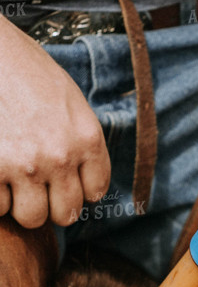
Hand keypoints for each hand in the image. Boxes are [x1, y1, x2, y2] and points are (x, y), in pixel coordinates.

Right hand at [0, 17, 109, 227]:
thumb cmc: (25, 69)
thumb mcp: (69, 101)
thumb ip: (80, 139)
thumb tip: (83, 175)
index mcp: (87, 138)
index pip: (95, 191)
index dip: (79, 190)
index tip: (66, 183)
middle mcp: (60, 156)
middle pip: (65, 212)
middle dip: (52, 205)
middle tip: (38, 190)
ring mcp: (23, 165)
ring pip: (31, 217)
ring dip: (21, 204)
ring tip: (13, 182)